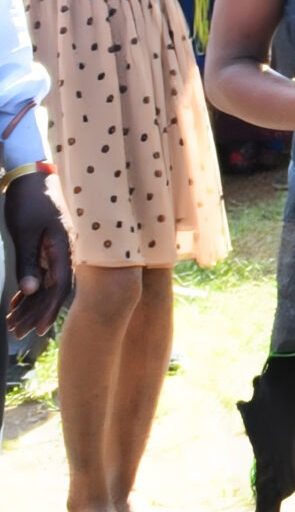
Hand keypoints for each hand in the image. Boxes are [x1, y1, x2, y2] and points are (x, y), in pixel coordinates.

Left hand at [5, 173, 72, 337]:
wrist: (31, 178)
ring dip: (30, 306)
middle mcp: (64, 253)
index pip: (60, 286)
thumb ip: (29, 262)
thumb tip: (32, 291)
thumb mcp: (25, 233)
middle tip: (19, 333)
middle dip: (36, 314)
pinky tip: (17, 304)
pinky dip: (28, 292)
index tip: (41, 329)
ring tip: (14, 324)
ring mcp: (57, 251)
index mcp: (64, 248)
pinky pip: (41, 275)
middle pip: (53, 290)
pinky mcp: (48, 248)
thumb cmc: (29, 202)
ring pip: (46, 285)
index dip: (51, 309)